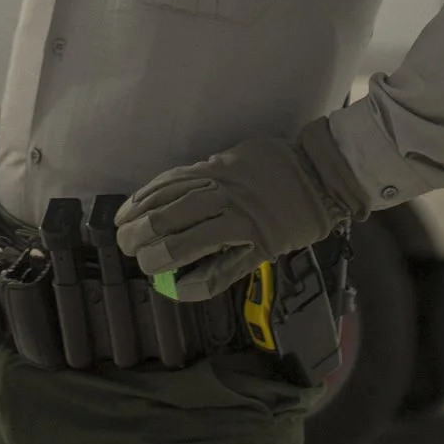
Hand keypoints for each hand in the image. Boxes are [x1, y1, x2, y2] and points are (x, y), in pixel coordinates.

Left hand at [113, 122, 368, 302]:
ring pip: (187, 245)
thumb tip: (173, 192)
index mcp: (215, 171)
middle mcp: (223, 196)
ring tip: (145, 265)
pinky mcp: (258, 249)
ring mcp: (240, 224)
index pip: (163, 190)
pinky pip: (221, 272)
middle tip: (127, 245)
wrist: (321, 177)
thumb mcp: (236, 155)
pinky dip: (196, 284)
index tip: (121, 218)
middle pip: (167, 217)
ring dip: (159, 258)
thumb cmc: (277, 163)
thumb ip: (206, 172)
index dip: (137, 206)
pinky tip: (178, 288)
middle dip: (139, 234)